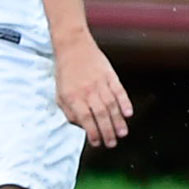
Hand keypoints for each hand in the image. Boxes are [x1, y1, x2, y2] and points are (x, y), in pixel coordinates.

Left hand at [55, 33, 132, 147]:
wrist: (73, 45)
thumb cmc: (66, 70)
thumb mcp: (59, 93)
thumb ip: (68, 111)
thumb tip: (80, 125)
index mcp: (73, 96)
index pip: (84, 119)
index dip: (92, 133)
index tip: (97, 142)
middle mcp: (87, 91)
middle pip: (100, 115)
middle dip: (107, 132)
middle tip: (112, 143)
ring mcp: (100, 82)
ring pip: (111, 105)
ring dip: (118, 121)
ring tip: (122, 133)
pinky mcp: (110, 75)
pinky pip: (119, 91)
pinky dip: (125, 102)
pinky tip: (129, 113)